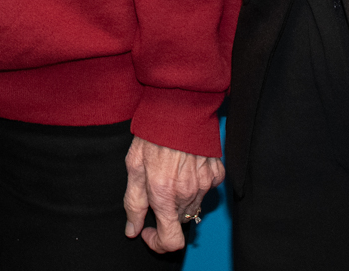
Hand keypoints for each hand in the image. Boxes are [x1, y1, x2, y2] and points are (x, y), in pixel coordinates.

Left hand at [123, 136, 223, 251]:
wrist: (178, 107)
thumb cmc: (152, 134)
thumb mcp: (133, 166)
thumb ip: (133, 202)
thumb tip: (132, 229)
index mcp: (164, 195)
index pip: (170, 241)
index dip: (158, 242)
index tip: (148, 229)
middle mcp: (187, 194)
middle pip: (179, 221)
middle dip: (165, 212)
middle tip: (155, 187)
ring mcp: (204, 185)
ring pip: (193, 207)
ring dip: (181, 199)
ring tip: (170, 172)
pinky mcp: (216, 174)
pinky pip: (206, 189)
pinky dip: (196, 185)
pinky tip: (186, 166)